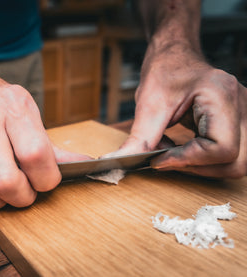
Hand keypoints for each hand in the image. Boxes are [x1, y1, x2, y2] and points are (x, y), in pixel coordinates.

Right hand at [0, 63, 89, 210]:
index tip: (46, 181)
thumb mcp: (28, 113)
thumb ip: (52, 146)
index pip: (34, 153)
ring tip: (4, 193)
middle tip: (26, 191)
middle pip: (4, 179)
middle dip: (23, 196)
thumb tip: (84, 166)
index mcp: (13, 106)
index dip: (46, 178)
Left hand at [119, 44, 246, 177]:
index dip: (189, 160)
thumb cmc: (164, 70)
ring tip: (174, 153)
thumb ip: (140, 138)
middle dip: (197, 167)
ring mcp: (244, 115)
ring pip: (237, 162)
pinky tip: (183, 149)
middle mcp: (242, 106)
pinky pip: (231, 154)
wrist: (174, 55)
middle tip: (167, 159)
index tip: (158, 159)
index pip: (221, 147)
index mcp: (222, 96)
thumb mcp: (149, 103)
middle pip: (235, 161)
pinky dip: (206, 160)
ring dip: (203, 167)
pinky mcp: (238, 123)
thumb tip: (120, 162)